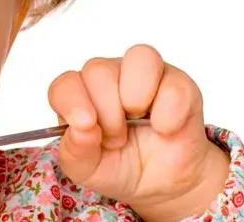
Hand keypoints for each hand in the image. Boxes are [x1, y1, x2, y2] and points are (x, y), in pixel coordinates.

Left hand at [47, 44, 230, 221]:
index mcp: (81, 94)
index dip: (72, 102)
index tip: (86, 125)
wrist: (163, 184)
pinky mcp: (178, 84)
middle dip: (107, 112)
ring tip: (139, 124)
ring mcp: (145, 75)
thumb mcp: (87, 169)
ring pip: (138, 58)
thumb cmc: (121, 166)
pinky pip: (173, 85)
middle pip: (98, 70)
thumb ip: (75, 151)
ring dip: (135, 99)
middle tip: (117, 139)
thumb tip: (80, 129)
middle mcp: (110, 76)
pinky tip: (165, 128)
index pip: (65, 84)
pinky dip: (168, 114)